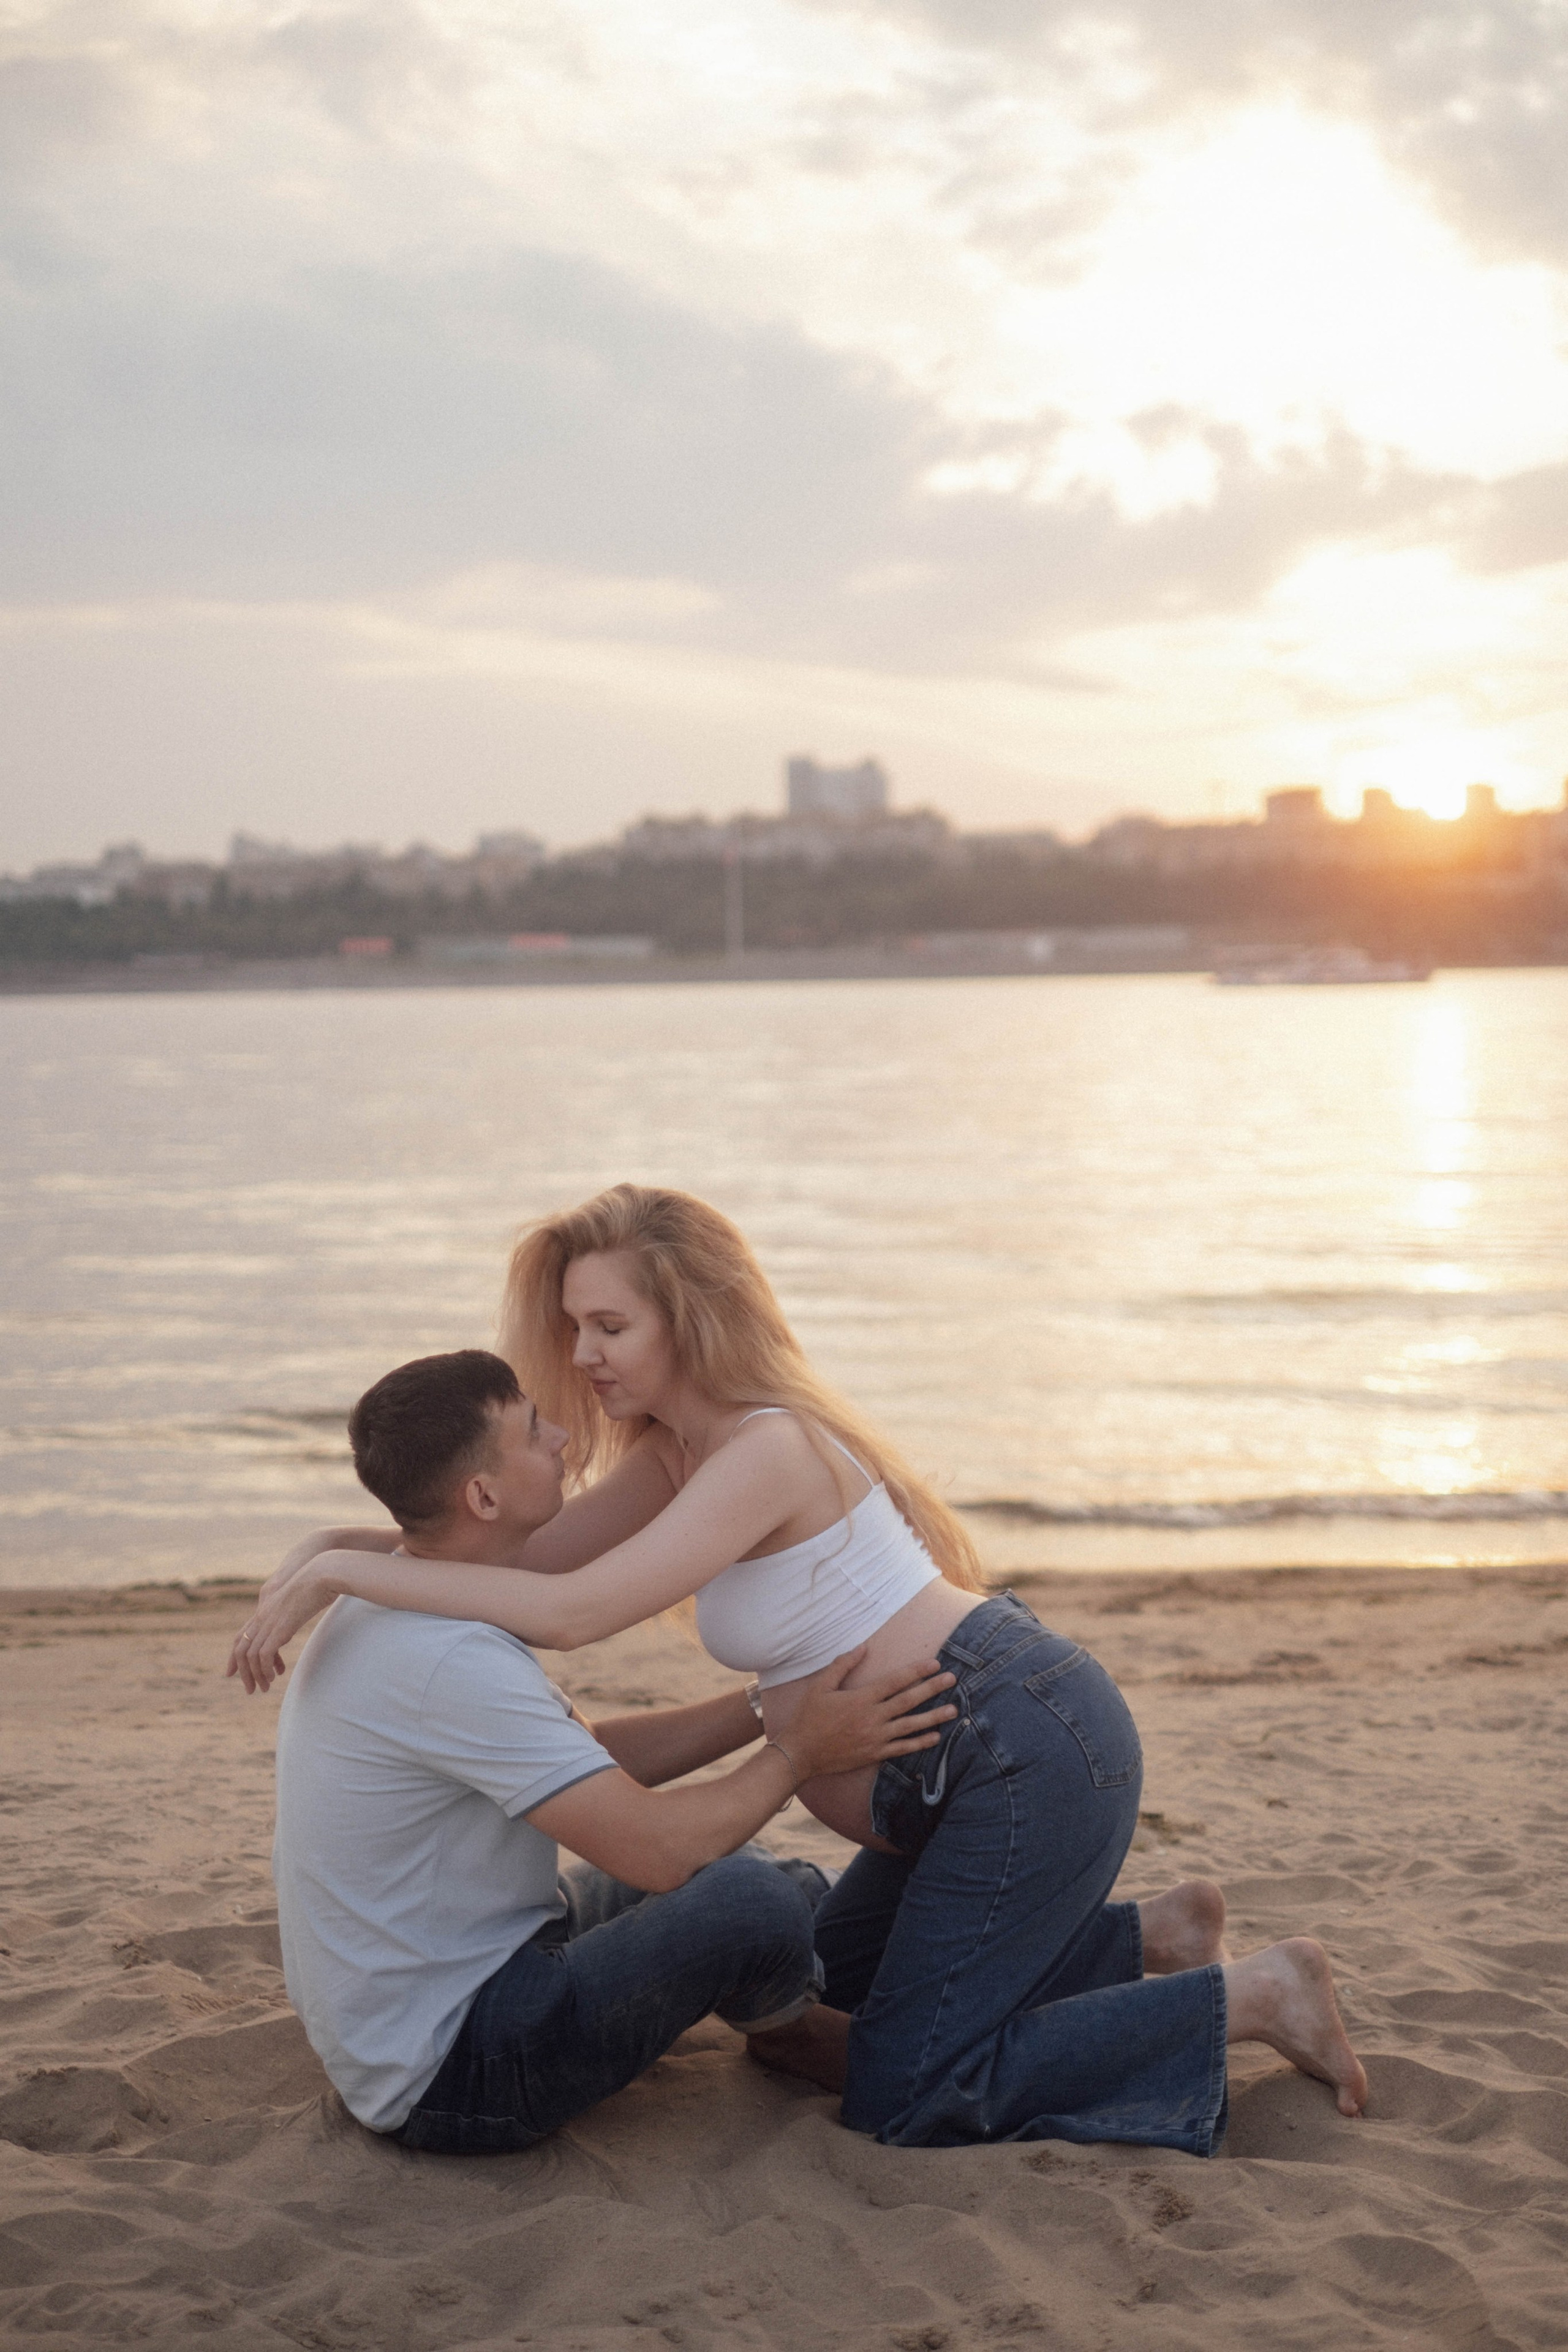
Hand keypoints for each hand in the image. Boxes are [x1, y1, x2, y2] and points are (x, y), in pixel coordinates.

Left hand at [225, 1563, 335, 1693]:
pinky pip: (263, 1654)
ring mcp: (269, 1621)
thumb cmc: (319, 1580)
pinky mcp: (280, 1627)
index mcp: (266, 1609)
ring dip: (254, 1675)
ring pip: (249, 1655)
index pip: (241, 1635)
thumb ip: (294, 1611)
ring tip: (263, 1688)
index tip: (233, 1672)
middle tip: (250, 1689)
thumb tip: (297, 1623)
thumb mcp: (302, 1598)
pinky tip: (273, 1677)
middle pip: (240, 1647)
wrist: (323, 1571)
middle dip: (242, 1671)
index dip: (235, 1655)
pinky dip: (264, 1669)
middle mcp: (262, 1615)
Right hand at [782, 1649, 956, 1782]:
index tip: (935, 1663)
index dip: (917, 1671)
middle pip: (909, 1700)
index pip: (895, 1681)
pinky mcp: (874, 1754)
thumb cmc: (809, 1717)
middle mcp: (872, 1718)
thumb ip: (843, 1665)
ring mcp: (875, 1738)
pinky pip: (902, 1748)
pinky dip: (920, 1743)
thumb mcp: (821, 1686)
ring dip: (934, 1717)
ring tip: (954, 1709)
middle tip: (953, 1679)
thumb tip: (863, 1647)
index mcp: (861, 1698)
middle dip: (932, 1688)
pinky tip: (936, 1737)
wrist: (801, 1753)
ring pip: (911, 1725)